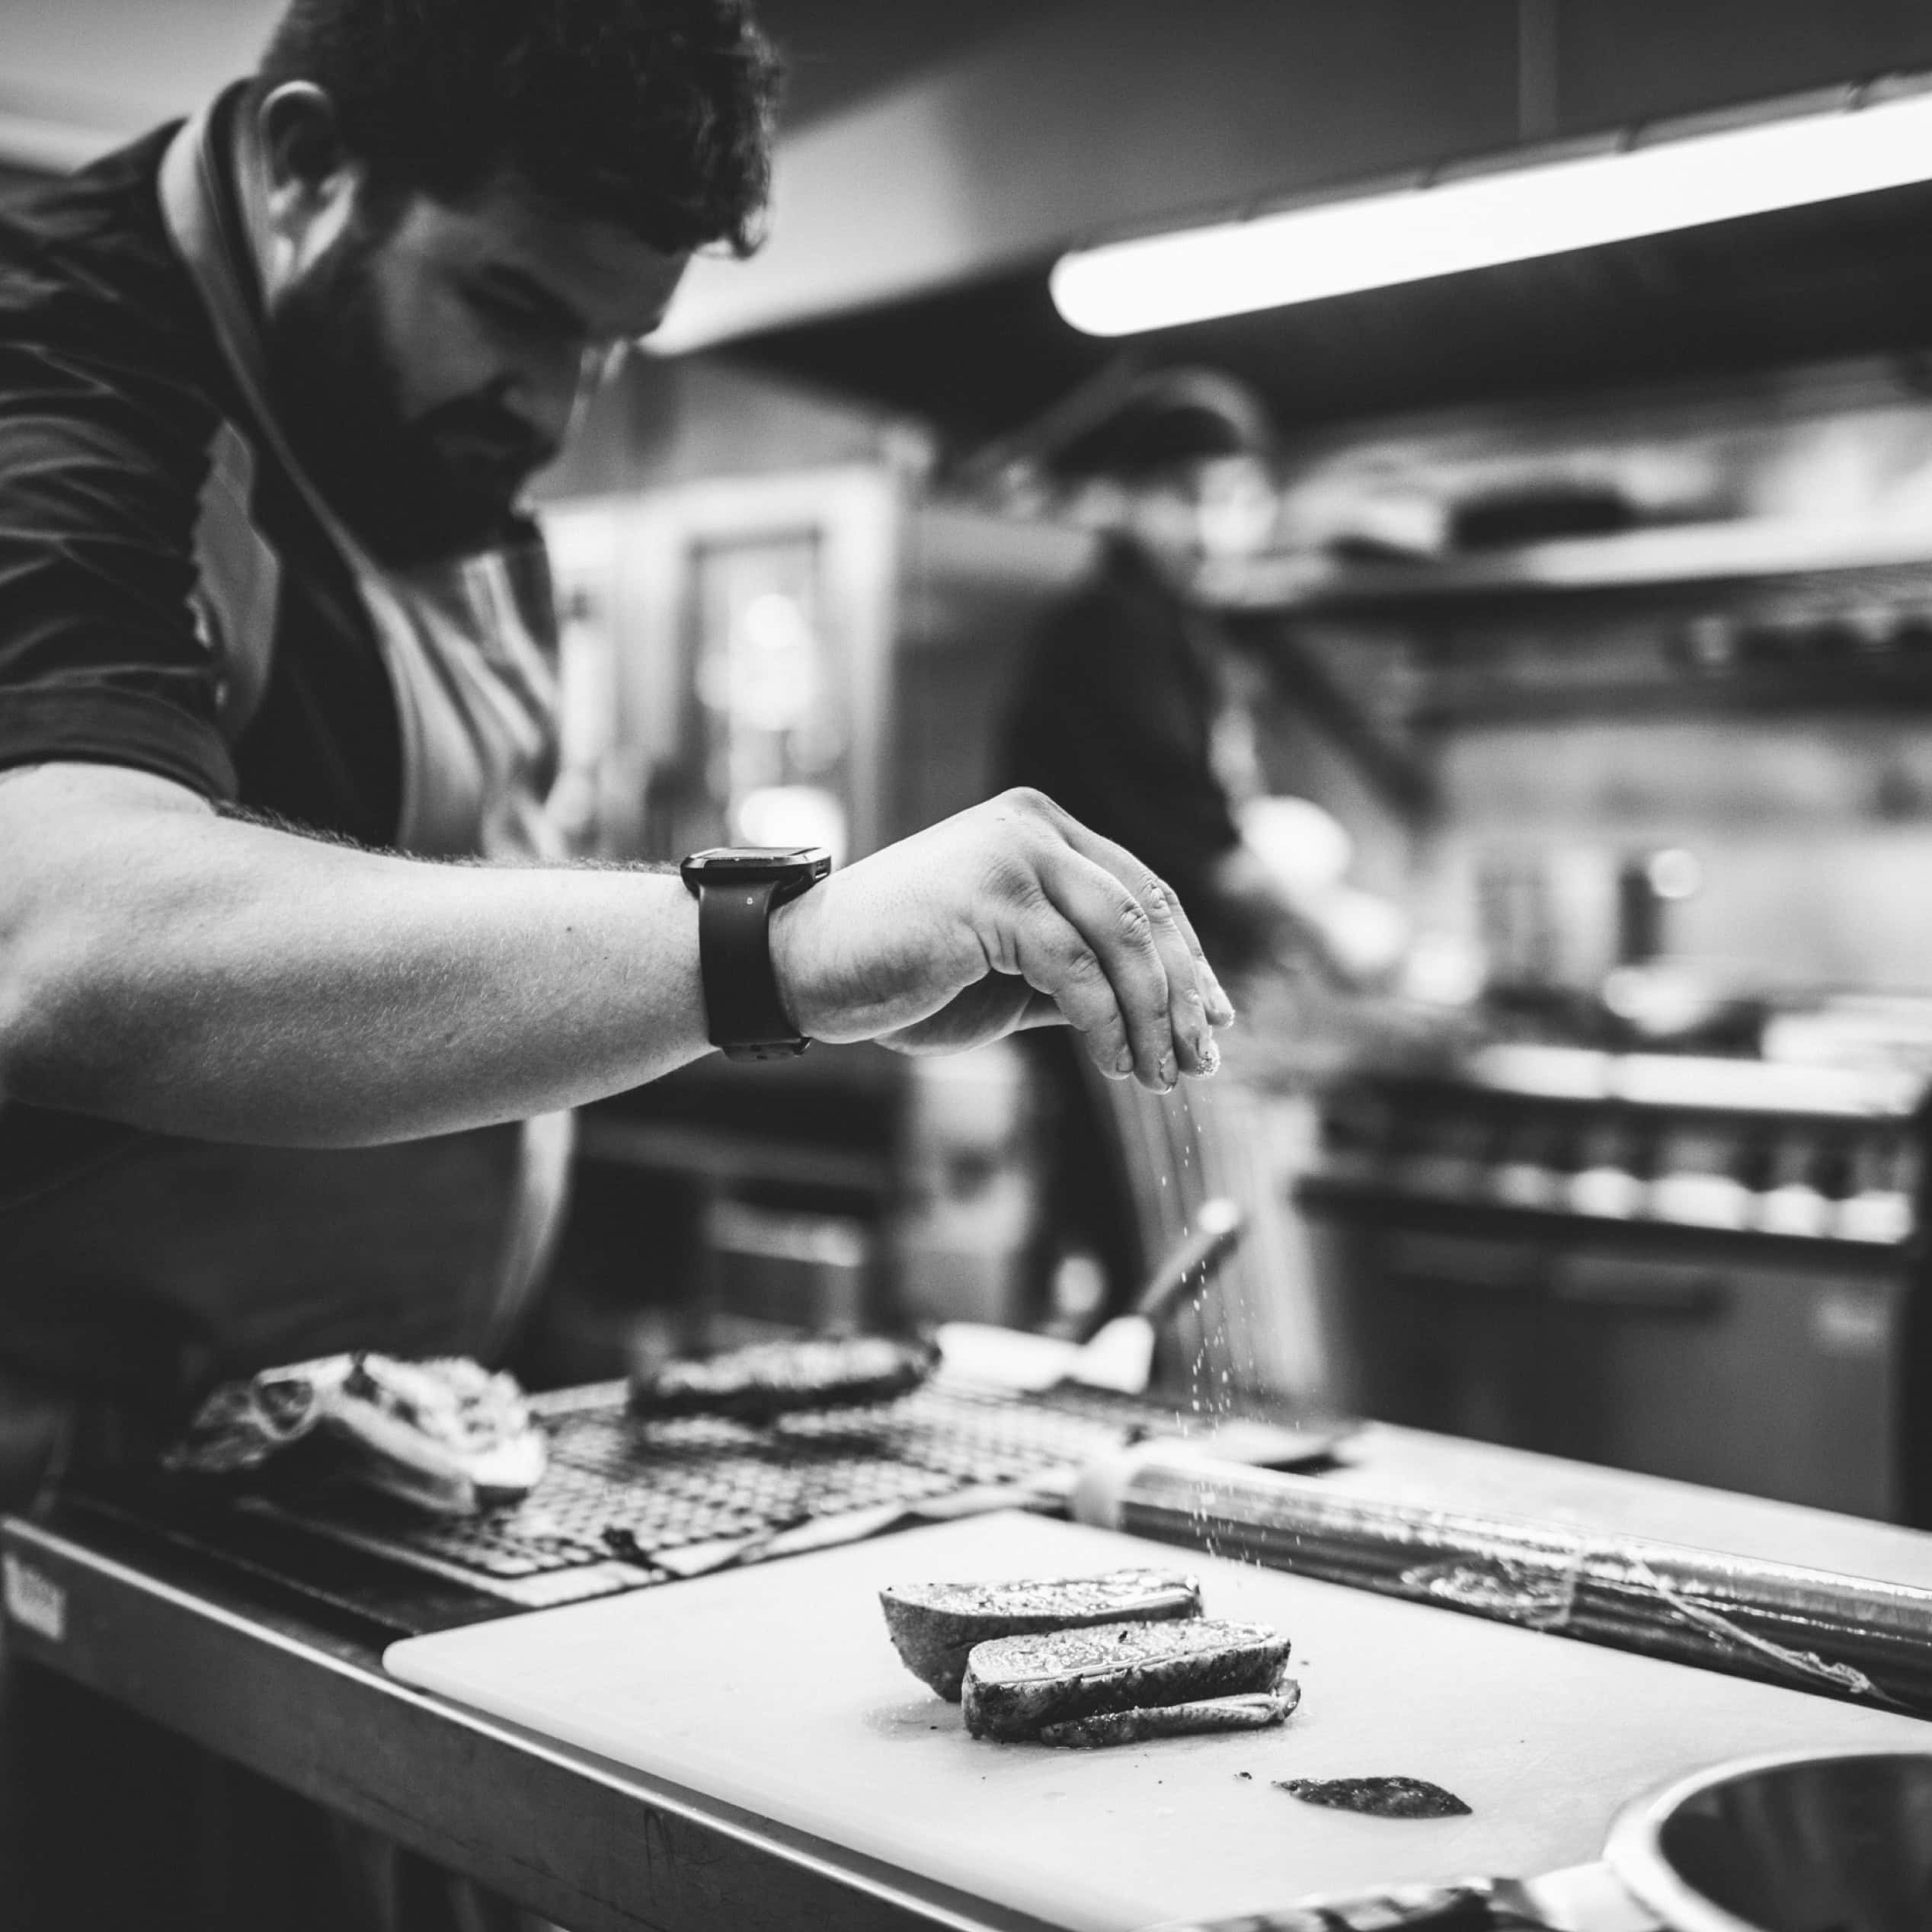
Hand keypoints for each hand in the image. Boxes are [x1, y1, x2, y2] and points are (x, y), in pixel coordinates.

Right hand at [768, 790, 1233, 1091]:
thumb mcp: (1014, 977)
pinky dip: (1106, 1022)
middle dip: (1183, 993)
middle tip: (1201, 1060)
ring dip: (1153, 1015)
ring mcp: (1013, 853)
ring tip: (1163, 1077)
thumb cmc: (903, 975)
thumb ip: (1082, 977)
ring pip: (1122, 938)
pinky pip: (1076, 968)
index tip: (1217, 1019)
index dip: (1190, 958)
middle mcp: (1034, 826)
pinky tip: (1114, 1064)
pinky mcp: (991, 895)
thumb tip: (1165, 1015)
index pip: (1144, 890)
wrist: (803, 968)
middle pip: (1147, 910)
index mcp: (1042, 830)